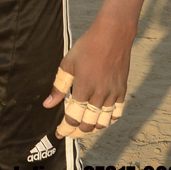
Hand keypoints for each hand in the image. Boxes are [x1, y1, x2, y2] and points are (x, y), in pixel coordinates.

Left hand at [42, 18, 132, 139]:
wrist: (112, 36)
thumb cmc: (87, 47)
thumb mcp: (67, 64)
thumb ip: (58, 86)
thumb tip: (48, 104)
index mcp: (83, 88)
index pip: (73, 117)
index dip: (66, 128)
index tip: (60, 133)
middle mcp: (99, 95)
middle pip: (89, 124)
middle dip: (77, 132)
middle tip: (70, 132)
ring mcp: (112, 94)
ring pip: (103, 121)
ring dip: (93, 128)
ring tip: (83, 128)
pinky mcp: (122, 91)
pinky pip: (116, 113)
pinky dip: (109, 120)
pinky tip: (101, 120)